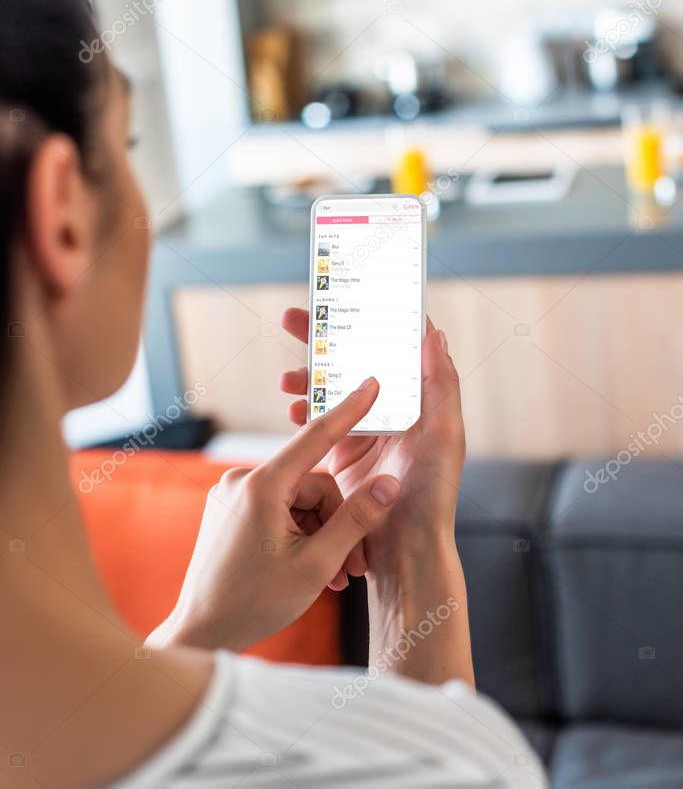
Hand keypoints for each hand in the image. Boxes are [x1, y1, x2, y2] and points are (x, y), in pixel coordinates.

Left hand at [146, 379, 399, 653]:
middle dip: (337, 523)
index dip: (349, 410)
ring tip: (330, 578)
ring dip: (321, 535)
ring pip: (299, 500)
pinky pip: (279, 509)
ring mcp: (233, 494)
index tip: (371, 383)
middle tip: (351, 568)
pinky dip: (299, 535)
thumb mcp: (316, 564)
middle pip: (313, 484)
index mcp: (261, 486)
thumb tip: (388, 484)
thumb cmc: (254, 603)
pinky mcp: (231, 510)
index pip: (315, 436)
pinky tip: (308, 569)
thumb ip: (356, 520)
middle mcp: (242, 480)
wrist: (201, 633)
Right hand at [281, 309, 464, 566]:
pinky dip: (305, 411)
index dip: (369, 319)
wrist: (405, 554)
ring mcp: (367, 431)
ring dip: (308, 376)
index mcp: (417, 399)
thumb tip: (433, 332)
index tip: (345, 295)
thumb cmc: (433, 497)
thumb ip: (440, 385)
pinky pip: (320, 422)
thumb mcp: (445, 437)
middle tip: (294, 317)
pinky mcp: (345, 454)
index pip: (391, 346)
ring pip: (332, 388)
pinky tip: (293, 410)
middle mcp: (392, 410)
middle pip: (354, 360)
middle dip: (324, 338)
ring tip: (288, 378)